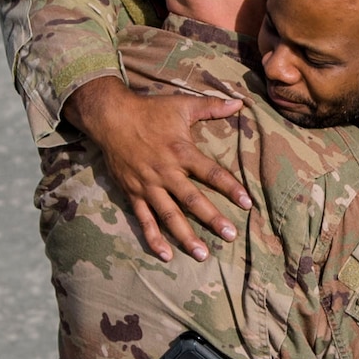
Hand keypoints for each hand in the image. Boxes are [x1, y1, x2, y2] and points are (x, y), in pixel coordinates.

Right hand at [64, 77, 250, 262]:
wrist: (110, 117)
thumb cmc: (149, 110)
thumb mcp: (182, 105)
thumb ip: (212, 107)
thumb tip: (240, 103)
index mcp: (181, 152)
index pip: (211, 173)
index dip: (230, 188)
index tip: (247, 203)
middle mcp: (166, 172)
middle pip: (192, 200)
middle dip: (211, 219)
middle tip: (229, 235)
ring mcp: (148, 186)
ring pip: (169, 215)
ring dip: (185, 236)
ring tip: (201, 254)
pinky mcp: (133, 193)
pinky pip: (144, 219)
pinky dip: (153, 238)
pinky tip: (166, 255)